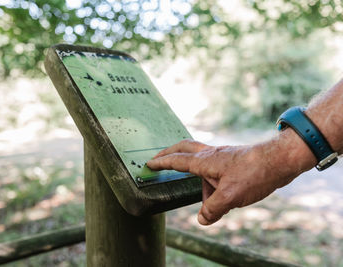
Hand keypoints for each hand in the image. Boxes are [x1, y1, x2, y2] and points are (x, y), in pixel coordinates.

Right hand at [147, 132, 314, 224]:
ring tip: (209, 202)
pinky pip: (213, 167)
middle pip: (183, 148)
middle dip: (169, 152)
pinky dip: (208, 178)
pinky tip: (221, 194)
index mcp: (205, 161)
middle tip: (159, 157)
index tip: (149, 163)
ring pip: (200, 160)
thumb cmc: (254, 173)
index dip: (161, 162)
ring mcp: (221, 156)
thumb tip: (202, 219)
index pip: (177, 160)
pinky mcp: (232, 160)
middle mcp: (210, 155)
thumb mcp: (230, 196)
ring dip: (196, 176)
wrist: (279, 160)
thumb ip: (212, 209)